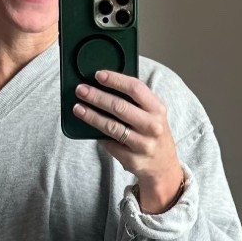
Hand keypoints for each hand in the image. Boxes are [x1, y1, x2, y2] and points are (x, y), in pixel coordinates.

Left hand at [73, 69, 186, 212]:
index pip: (135, 88)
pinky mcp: (132, 159)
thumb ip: (137, 100)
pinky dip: (97, 134)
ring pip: (112, 126)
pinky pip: (109, 143)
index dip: (115, 80)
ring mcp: (143, 144)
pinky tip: (88, 127)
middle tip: (81, 90)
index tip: (98, 75)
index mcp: (158, 109)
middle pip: (120, 107)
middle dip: (97, 96)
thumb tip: (105, 86)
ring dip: (91, 116)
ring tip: (78, 108)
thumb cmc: (153, 132)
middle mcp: (152, 126)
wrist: (163, 165)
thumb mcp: (153, 113)